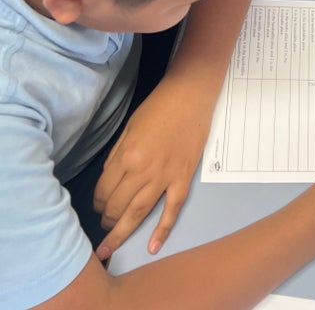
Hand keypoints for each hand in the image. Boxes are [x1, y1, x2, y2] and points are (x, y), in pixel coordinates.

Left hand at [92, 77, 212, 259]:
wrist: (190, 96)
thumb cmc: (157, 108)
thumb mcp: (128, 128)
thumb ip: (117, 156)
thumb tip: (108, 178)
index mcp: (126, 156)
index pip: (103, 189)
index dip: (96, 201)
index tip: (97, 204)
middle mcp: (143, 171)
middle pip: (117, 205)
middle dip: (107, 218)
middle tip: (103, 224)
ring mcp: (164, 177)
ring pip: (139, 212)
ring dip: (122, 231)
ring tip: (111, 245)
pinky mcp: (183, 178)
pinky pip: (172, 209)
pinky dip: (162, 230)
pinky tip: (152, 247)